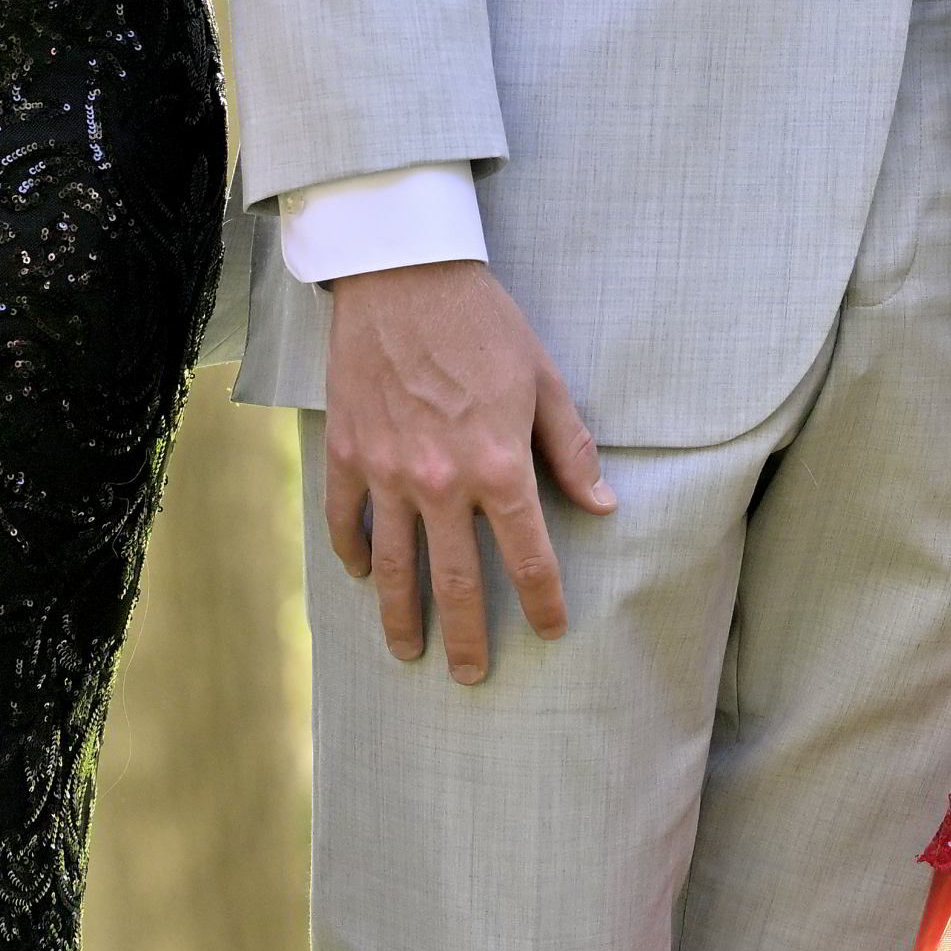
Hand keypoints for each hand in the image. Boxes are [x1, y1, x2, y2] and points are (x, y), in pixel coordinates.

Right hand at [320, 259, 614, 683]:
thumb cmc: (482, 321)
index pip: (529, 556)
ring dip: (403, 616)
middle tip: (471, 676)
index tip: (550, 631)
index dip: (543, 602)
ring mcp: (388, 472)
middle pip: (456, 581)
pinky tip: (363, 574)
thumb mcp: (543, 378)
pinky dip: (353, 552)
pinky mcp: (348, 452)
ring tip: (409, 652)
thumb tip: (603, 505)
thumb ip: (569, 449)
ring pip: (395, 566)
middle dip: (467, 636)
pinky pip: (347, 519)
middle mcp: (442, 482)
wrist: (403, 274)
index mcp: (499, 466)